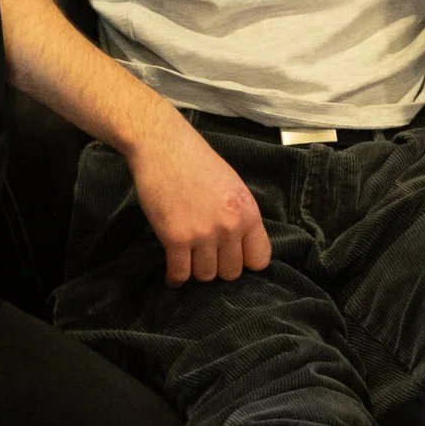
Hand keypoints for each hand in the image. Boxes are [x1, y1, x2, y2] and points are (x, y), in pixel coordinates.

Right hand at [126, 109, 273, 283]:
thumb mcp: (233, 186)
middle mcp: (230, 227)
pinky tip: (173, 275)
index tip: (232, 259)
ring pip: (205, 276)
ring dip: (196, 271)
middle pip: (231, 273)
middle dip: (218, 268)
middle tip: (206, 257)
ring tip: (189, 261)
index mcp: (248, 212)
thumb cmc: (197, 162)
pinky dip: (175, 278)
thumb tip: (241, 245)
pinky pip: (179, 274)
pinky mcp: (175, 238)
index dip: (245, 262)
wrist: (164, 147)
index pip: (260, 259)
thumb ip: (240, 216)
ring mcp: (203, 234)